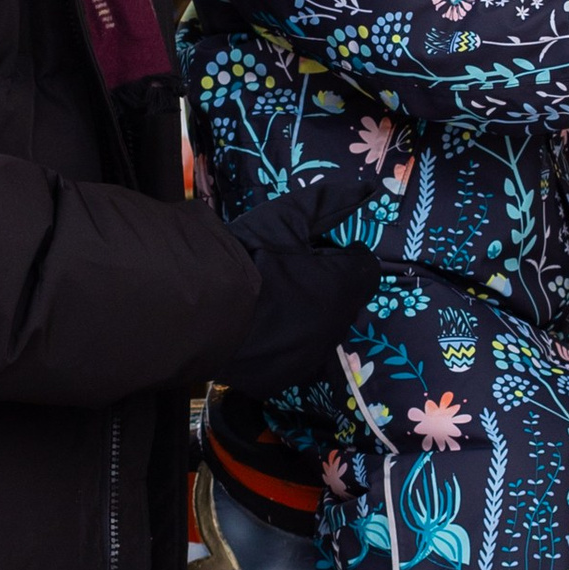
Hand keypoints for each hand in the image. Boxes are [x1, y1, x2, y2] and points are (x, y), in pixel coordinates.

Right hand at [213, 172, 385, 394]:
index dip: (344, 256)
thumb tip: (369, 189)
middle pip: (344, 304)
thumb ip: (331, 203)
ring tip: (272, 304)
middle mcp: (336, 328)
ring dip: (308, 319)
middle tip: (289, 275)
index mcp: (344, 287)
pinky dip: (282, 346)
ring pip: (320, 335)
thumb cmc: (246, 258)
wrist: (199, 310)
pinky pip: (293, 360)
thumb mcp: (287, 220)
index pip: (365, 269)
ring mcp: (310, 358)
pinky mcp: (283, 379)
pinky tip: (258, 332)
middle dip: (328, 288)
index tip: (320, 250)